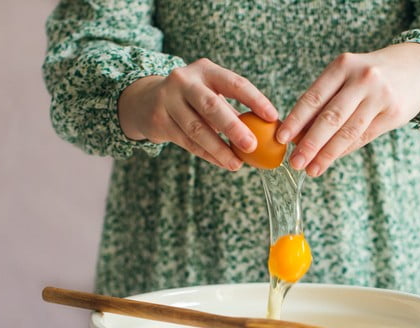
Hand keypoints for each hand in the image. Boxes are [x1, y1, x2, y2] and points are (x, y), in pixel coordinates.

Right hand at [117, 58, 277, 169]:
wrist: (146, 100)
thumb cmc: (192, 99)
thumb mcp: (211, 94)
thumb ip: (235, 110)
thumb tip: (269, 133)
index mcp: (206, 70)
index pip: (235, 83)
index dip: (255, 100)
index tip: (273, 117)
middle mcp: (184, 81)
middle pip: (211, 106)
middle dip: (233, 128)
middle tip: (252, 146)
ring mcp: (168, 99)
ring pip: (197, 129)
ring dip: (219, 149)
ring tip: (237, 165)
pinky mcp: (158, 120)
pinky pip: (187, 142)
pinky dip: (207, 155)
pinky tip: (222, 163)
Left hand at [275, 43, 419, 176]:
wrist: (416, 68)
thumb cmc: (369, 75)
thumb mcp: (346, 76)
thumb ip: (324, 100)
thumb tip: (297, 134)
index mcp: (343, 66)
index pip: (313, 97)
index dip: (296, 120)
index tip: (281, 139)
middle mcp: (362, 79)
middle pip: (330, 117)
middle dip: (309, 143)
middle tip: (294, 162)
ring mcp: (380, 96)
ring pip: (348, 131)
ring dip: (326, 154)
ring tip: (311, 169)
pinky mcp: (393, 113)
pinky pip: (363, 137)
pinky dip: (344, 151)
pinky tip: (330, 161)